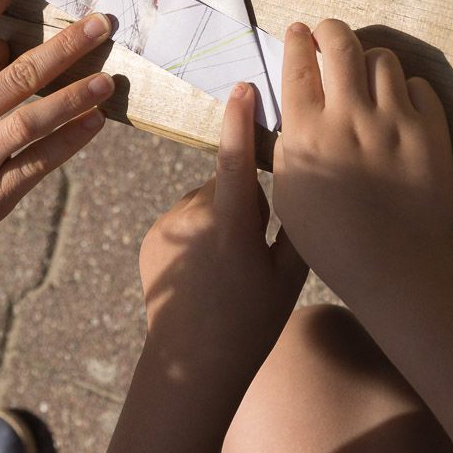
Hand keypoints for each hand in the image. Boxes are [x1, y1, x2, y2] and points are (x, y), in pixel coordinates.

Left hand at [139, 83, 306, 392]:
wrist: (190, 365)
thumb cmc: (251, 324)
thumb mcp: (289, 276)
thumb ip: (296, 223)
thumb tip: (301, 182)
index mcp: (231, 226)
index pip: (236, 159)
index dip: (240, 120)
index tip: (243, 87)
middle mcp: (192, 218)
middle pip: (227, 183)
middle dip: (244, 200)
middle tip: (254, 249)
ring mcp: (166, 226)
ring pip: (205, 200)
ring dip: (220, 216)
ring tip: (227, 266)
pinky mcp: (151, 236)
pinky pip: (184, 218)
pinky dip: (198, 232)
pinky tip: (204, 271)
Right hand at [271, 19, 452, 307]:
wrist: (399, 265)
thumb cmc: (334, 242)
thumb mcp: (291, 194)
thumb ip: (289, 147)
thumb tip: (292, 113)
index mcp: (307, 133)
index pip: (297, 66)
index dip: (296, 41)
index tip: (297, 31)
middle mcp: (349, 117)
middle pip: (340, 44)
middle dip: (330, 29)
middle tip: (327, 32)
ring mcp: (394, 121)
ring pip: (382, 59)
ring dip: (369, 59)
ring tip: (365, 72)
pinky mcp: (431, 130)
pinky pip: (419, 86)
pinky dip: (407, 88)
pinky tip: (399, 103)